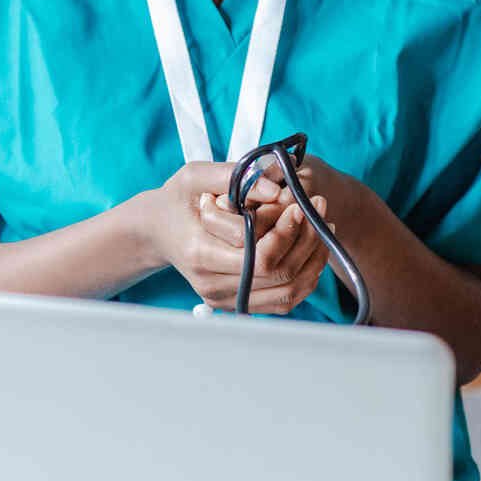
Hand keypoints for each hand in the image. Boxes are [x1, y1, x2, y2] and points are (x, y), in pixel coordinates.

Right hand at [136, 161, 329, 314]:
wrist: (159, 230)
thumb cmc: (178, 200)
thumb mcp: (195, 176)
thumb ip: (233, 177)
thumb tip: (277, 191)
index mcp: (200, 253)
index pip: (257, 254)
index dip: (287, 230)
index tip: (300, 203)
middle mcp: (211, 283)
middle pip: (278, 274)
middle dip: (307, 240)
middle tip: (319, 209)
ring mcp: (224, 299)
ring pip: (287, 291)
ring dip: (313, 259)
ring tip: (321, 226)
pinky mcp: (237, 303)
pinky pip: (284, 301)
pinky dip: (305, 276)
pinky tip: (310, 249)